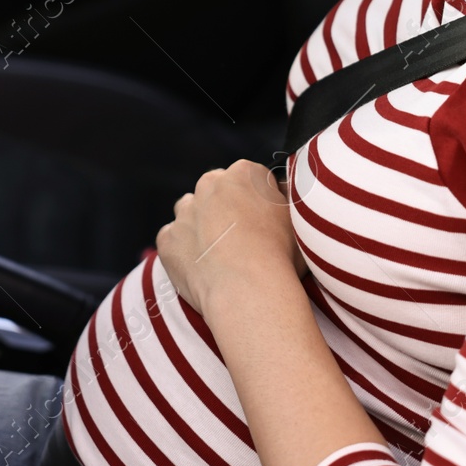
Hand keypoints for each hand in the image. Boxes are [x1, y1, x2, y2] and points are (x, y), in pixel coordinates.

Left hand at [156, 158, 306, 317]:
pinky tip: (201, 268)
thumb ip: (285, 198)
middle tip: (240, 239)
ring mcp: (184, 212)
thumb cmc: (280, 256)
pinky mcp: (167, 239)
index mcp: (243, 174)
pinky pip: (172, 240)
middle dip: (224, 208)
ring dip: (200, 225)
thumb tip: (280, 191)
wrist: (248, 291)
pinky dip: (183, 251)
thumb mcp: (297, 219)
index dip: (258, 200)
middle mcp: (209, 185)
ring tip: (218, 254)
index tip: (264, 221)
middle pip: (215, 190)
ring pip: (189, 211)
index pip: (249, 178)